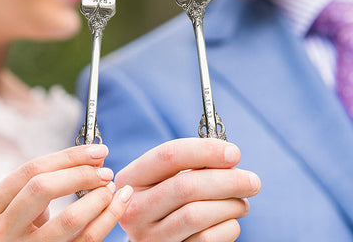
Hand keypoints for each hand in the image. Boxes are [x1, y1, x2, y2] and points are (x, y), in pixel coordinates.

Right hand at [0, 145, 132, 241]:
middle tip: (105, 170)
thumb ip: (45, 181)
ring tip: (111, 188)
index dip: (69, 156)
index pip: (31, 170)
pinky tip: (118, 204)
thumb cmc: (17, 231)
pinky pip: (86, 241)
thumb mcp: (17, 206)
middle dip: (81, 173)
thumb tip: (94, 156)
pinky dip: (108, 219)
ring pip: (68, 219)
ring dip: (99, 198)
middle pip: (43, 188)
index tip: (97, 150)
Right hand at [115, 138, 260, 241]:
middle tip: (252, 180)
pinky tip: (229, 220)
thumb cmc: (168, 196)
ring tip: (242, 201)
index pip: (168, 156)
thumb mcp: (168, 176)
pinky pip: (207, 239)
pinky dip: (227, 227)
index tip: (234, 153)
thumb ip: (192, 164)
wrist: (156, 236)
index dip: (204, 151)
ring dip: (230, 205)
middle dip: (227, 180)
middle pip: (186, 186)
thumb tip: (229, 156)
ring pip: (198, 214)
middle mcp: (134, 208)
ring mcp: (149, 236)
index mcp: (132, 178)